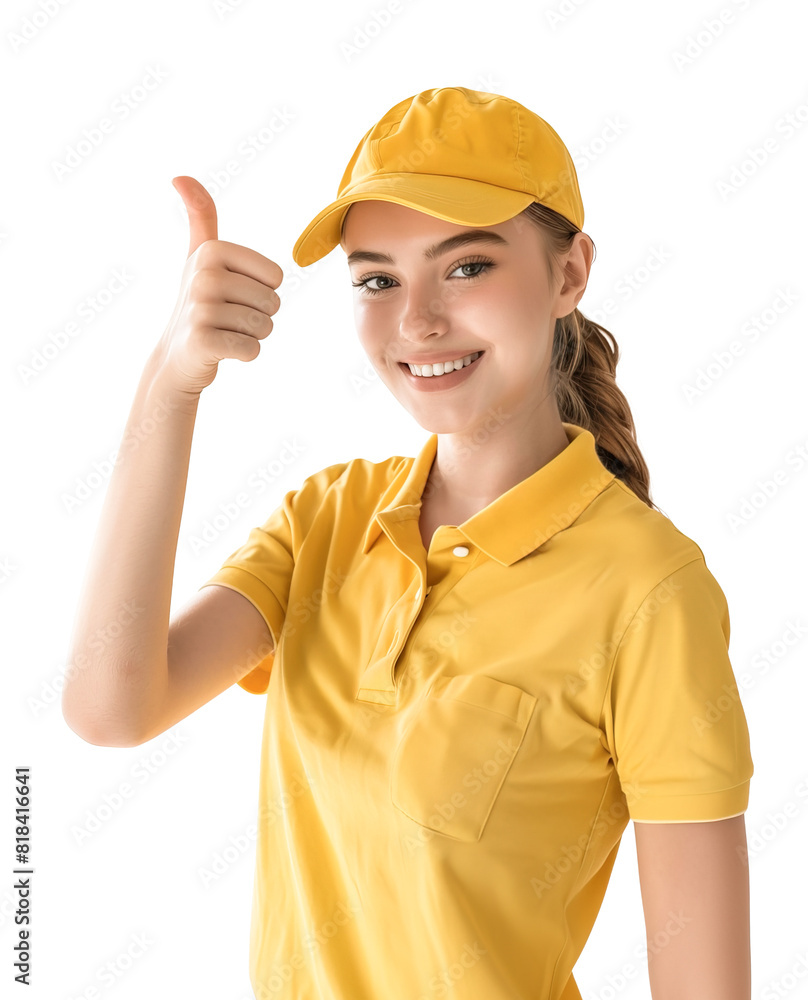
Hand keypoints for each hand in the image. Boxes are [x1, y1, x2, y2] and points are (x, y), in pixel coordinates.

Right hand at [155, 175, 282, 395]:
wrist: (177, 356)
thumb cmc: (199, 302)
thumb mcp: (199, 256)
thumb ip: (200, 217)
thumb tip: (179, 176)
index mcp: (211, 251)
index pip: (276, 277)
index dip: (263, 292)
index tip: (233, 295)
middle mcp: (203, 275)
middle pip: (273, 302)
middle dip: (259, 317)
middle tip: (230, 319)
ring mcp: (200, 309)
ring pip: (264, 327)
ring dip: (252, 336)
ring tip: (225, 332)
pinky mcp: (202, 342)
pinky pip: (252, 350)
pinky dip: (245, 355)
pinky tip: (222, 351)